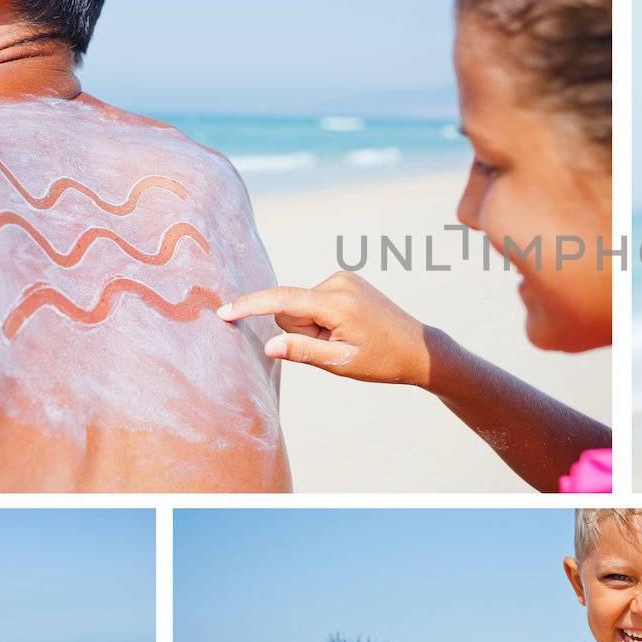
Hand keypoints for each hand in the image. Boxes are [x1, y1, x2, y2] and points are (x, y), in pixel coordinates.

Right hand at [217, 271, 433, 385]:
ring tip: (344, 338)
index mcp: (338, 303)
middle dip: (301, 331)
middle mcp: (338, 282)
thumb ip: (304, 352)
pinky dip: (321, 318)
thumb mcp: (342, 363)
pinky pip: (314, 300)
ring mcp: (343, 278)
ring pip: (301, 306)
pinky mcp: (345, 280)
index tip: (223, 312)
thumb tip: (268, 346)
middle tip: (334, 346)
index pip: (282, 300)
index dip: (250, 306)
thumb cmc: (382, 361)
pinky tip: (348, 328)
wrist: (418, 348)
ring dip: (313, 326)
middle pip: (290, 308)